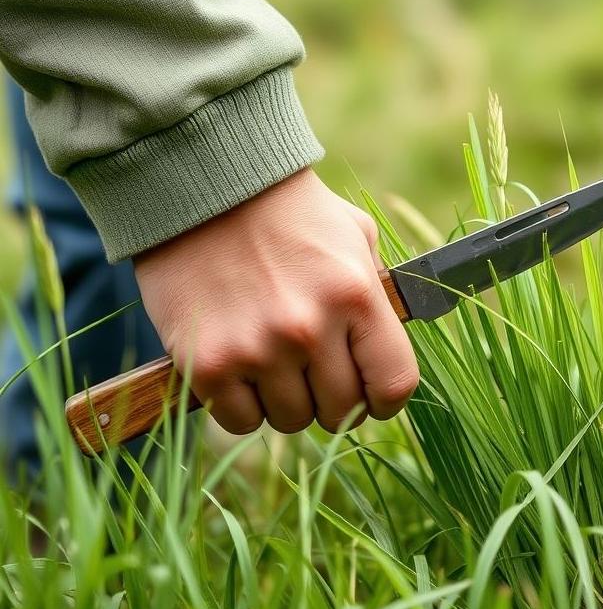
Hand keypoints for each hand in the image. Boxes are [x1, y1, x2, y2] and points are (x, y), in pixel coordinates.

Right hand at [133, 168, 418, 434]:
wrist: (203, 187)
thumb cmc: (289, 211)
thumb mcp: (355, 235)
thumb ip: (378, 292)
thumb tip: (386, 346)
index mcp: (355, 295)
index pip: (394, 385)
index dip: (385, 399)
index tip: (371, 396)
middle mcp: (309, 328)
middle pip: (341, 411)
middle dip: (333, 397)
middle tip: (314, 370)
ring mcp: (257, 350)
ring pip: (291, 420)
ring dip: (286, 400)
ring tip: (273, 358)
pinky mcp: (206, 364)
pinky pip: (241, 420)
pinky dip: (242, 403)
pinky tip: (240, 366)